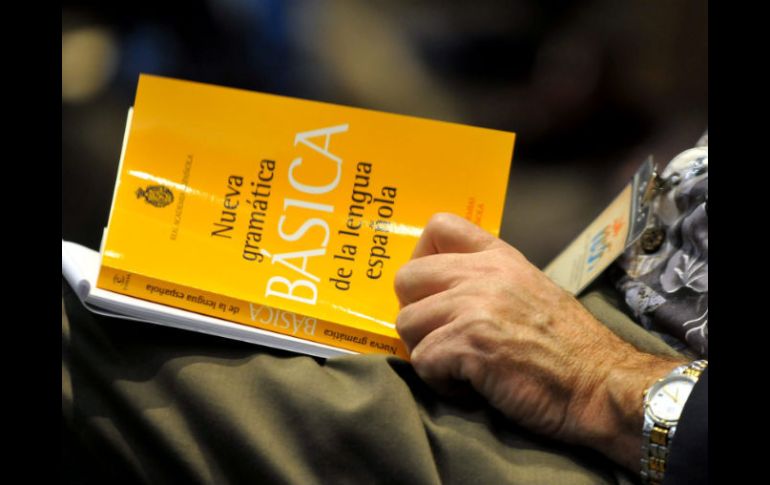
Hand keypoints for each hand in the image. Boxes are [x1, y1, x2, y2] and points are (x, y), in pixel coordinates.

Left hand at [394, 213, 684, 468]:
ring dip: (426, 351)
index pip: (439, 227)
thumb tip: (446, 293)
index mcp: (499, 257)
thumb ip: (492, 281)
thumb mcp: (533, 290)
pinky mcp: (469, 344)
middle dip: (417, 313)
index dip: (423, 258)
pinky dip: (439, 381)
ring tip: (459, 365)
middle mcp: (482, 274)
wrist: (602, 384)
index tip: (435, 291)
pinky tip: (470, 386)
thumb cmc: (570, 348)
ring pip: (406, 322)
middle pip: (406, 278)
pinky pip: (421, 360)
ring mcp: (474, 307)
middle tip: (443, 337)